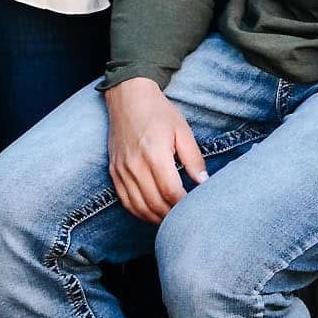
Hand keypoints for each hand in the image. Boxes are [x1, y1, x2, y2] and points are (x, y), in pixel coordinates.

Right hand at [106, 77, 208, 223]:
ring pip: (139, 207)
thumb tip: (204, 182)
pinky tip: (152, 213)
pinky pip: (125, 201)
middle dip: (173, 216)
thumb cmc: (158, 112)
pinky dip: (139, 212)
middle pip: (155, 203)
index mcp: (155, 154)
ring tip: (172, 220)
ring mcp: (122, 170)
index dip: (184, 206)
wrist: (128, 97)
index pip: (171, 192)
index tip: (195, 209)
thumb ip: (193, 158)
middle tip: (187, 218)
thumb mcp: (182, 130)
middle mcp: (135, 165)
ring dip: (156, 218)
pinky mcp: (114, 172)